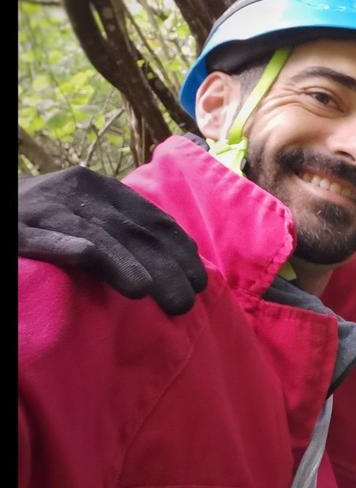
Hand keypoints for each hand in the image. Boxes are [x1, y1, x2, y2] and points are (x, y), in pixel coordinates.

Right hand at [19, 166, 206, 314]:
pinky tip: (134, 288)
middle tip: (192, 298)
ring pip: (113, 241)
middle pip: (137, 232)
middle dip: (171, 266)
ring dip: (149, 272)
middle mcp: (76, 192)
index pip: (150, 217)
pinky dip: (107, 264)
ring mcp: (49, 210)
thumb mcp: (71, 214)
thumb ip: (110, 227)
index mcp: (94, 186)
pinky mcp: (23, 231)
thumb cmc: (26, 219)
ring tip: (172, 301)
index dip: (179, 247)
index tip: (200, 275)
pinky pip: (71, 245)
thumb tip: (161, 261)